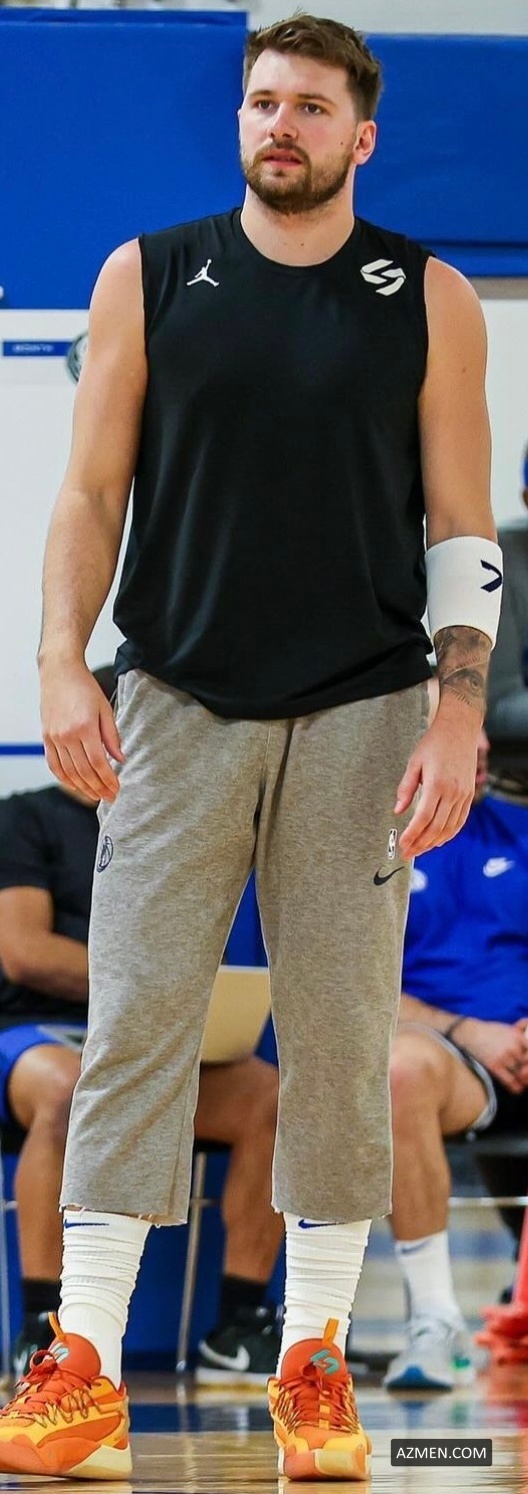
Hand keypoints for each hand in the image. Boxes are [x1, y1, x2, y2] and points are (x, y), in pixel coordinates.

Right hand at [40, 660, 123, 802]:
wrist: (59, 672)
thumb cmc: (85, 687)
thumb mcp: (105, 709)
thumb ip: (112, 736)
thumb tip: (120, 760)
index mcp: (85, 727)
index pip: (98, 763)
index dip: (108, 779)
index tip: (116, 789)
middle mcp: (67, 735)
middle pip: (84, 771)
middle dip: (98, 788)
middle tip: (109, 797)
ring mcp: (54, 737)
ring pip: (68, 772)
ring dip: (83, 787)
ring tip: (95, 795)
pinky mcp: (46, 737)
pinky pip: (53, 764)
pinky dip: (64, 778)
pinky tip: (75, 785)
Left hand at [396, 701, 477, 858]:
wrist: (460, 729)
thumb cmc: (434, 743)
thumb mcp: (414, 762)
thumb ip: (406, 788)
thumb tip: (398, 811)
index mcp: (437, 784)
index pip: (423, 818)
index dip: (412, 835)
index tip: (402, 844)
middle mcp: (453, 793)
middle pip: (436, 828)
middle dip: (421, 844)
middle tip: (407, 854)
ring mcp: (464, 795)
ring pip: (450, 828)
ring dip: (434, 842)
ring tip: (420, 850)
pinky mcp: (469, 794)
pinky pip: (460, 821)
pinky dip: (450, 834)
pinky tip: (439, 840)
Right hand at [457, 1017, 527, 1094]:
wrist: (470, 1034)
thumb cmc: (490, 1032)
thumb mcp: (508, 1029)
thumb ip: (521, 1032)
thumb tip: (527, 1028)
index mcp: (518, 1037)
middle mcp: (512, 1047)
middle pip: (527, 1065)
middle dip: (527, 1072)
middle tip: (526, 1076)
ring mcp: (503, 1057)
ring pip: (521, 1074)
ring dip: (524, 1080)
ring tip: (524, 1083)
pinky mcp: (494, 1066)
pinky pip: (510, 1081)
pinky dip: (516, 1087)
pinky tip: (518, 1088)